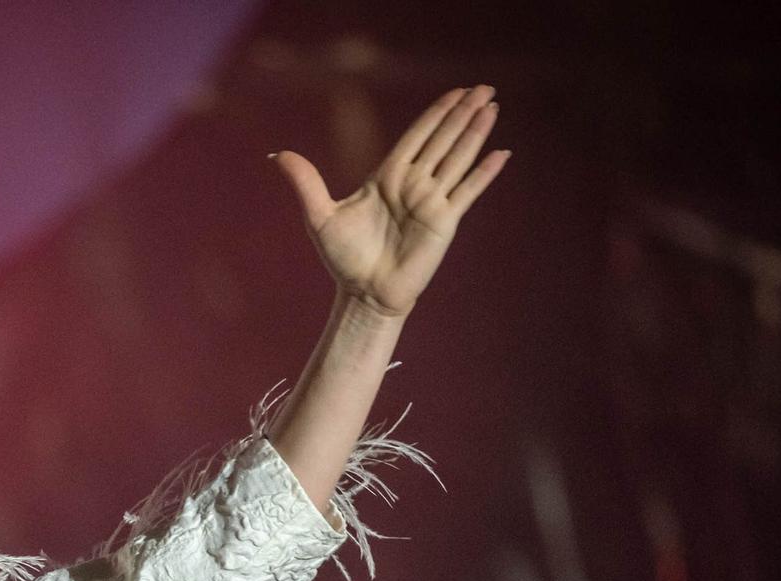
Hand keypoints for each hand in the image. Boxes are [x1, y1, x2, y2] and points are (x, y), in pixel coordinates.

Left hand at [269, 84, 509, 318]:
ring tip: (493, 106)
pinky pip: (468, 192)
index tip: (455, 93)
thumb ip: (305, 182)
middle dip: (462, 113)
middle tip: (484, 86)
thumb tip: (278, 154)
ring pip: (458, 158)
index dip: (436, 114)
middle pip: (443, 140)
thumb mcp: (319, 216)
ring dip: (476, 133)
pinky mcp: (444, 222)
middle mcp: (413, 185)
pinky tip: (502, 153)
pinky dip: (484, 173)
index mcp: (387, 177)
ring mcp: (431, 202)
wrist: (364, 293)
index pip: (417, 137)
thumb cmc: (344, 259)